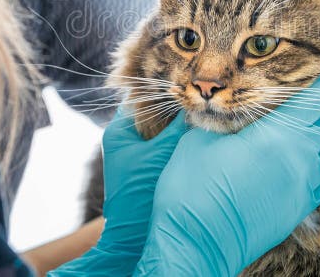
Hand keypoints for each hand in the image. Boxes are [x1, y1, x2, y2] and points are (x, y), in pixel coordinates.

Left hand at [50, 106, 186, 275]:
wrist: (133, 235)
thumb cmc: (140, 193)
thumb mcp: (161, 154)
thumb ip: (178, 128)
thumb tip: (196, 104)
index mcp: (119, 131)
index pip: (140, 98)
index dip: (162, 89)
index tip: (185, 83)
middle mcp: (125, 139)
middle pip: (152, 112)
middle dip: (174, 107)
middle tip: (197, 98)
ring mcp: (136, 153)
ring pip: (161, 129)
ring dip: (178, 125)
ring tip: (200, 114)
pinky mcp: (149, 166)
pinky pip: (165, 145)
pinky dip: (178, 140)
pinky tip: (197, 135)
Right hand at [134, 74, 319, 276]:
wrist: (197, 244)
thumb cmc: (193, 188)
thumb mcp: (200, 138)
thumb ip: (219, 116)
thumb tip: (216, 100)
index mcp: (281, 135)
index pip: (317, 97)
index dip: (319, 79)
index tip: (316, 66)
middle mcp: (302, 159)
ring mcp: (304, 188)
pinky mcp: (298, 210)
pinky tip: (309, 158)